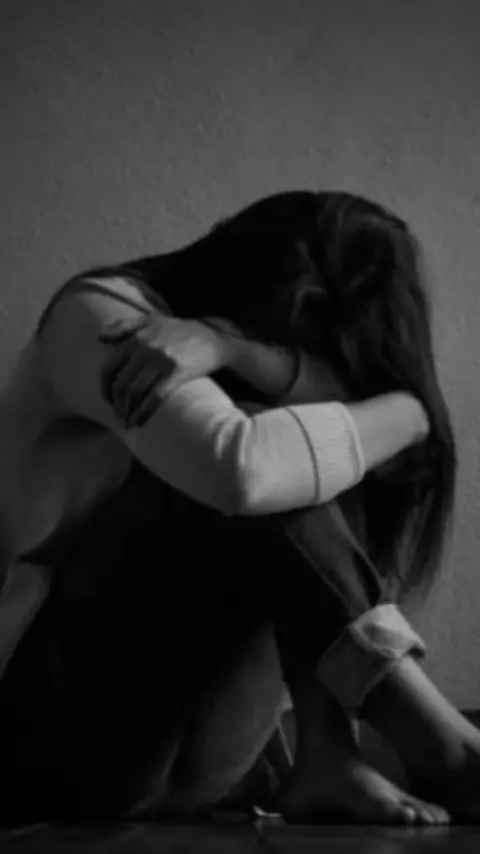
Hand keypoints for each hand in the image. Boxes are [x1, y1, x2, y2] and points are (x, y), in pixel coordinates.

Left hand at [99, 312, 242, 427]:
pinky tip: (139, 422)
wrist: (214, 337)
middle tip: (118, 414)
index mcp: (136, 338)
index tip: (108, 399)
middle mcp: (145, 349)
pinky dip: (144, 413)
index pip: (109, 366)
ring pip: (134, 392)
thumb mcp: (151, 320)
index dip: (104, 387)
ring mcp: (160, 361)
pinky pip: (155, 397)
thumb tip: (98, 337)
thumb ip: (124, 326)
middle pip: (120, 383)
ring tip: (127, 422)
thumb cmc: (181, 330)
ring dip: (127, 411)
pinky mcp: (176, 373)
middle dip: (115, 404)